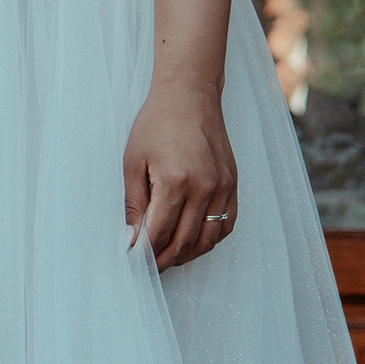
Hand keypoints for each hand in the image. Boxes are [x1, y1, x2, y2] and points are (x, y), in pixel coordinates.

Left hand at [123, 77, 236, 269]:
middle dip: (163, 260)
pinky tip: (193, 242)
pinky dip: (210, 241)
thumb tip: (131, 239)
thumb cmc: (157, 124)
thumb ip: (134, 204)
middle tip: (148, 267)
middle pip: (184, 242)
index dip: (145, 253)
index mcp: (175, 181)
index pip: (159, 233)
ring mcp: (223, 187)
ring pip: (207, 240)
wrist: (190, 96)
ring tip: (168, 258)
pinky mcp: (233, 184)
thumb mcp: (133, 161)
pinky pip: (226, 225)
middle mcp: (204, 187)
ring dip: (187, 255)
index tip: (133, 262)